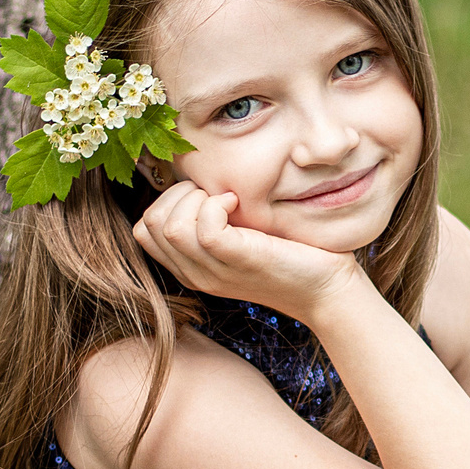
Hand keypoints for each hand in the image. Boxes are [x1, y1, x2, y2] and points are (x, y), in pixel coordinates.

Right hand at [132, 181, 362, 318]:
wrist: (325, 288)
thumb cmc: (289, 255)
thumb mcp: (240, 234)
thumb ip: (213, 217)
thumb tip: (197, 179)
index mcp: (191, 268)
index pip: (144, 230)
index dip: (165, 202)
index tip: (204, 197)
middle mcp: (195, 274)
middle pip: (148, 226)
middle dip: (176, 195)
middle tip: (216, 195)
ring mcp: (214, 271)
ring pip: (169, 226)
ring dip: (195, 197)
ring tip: (228, 200)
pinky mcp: (237, 260)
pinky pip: (202, 227)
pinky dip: (216, 203)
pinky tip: (238, 204)